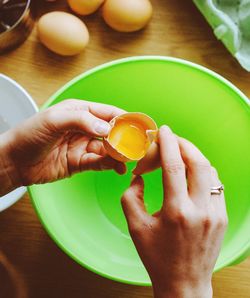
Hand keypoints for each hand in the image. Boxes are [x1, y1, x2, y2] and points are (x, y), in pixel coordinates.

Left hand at [0, 99, 125, 195]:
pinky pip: (99, 162)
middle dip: (124, 138)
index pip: (107, 112)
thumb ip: (81, 120)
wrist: (14, 162)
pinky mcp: (80, 162)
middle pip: (110, 132)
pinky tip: (117, 168)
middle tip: (136, 146)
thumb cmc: (29, 135)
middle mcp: (83, 128)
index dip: (123, 118)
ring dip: (119, 154)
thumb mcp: (53, 120)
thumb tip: (106, 128)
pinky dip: (110, 165)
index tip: (137, 126)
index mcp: (79, 111)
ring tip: (128, 160)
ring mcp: (82, 146)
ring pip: (107, 149)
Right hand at [121, 126, 227, 297]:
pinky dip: (203, 172)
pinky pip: (215, 184)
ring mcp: (215, 213)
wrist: (184, 283)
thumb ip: (131, 196)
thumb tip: (139, 176)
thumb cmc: (157, 257)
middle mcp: (200, 210)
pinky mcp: (222, 217)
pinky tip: (191, 173)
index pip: (174, 166)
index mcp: (176, 212)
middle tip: (172, 139)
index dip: (168, 144)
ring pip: (210, 171)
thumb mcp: (135, 226)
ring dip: (194, 157)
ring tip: (179, 155)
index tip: (164, 130)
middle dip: (184, 144)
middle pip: (198, 162)